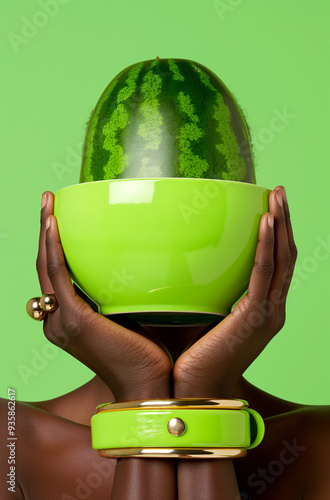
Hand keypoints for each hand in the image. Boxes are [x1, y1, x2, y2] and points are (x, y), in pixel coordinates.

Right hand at [36, 192, 171, 399]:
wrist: (149, 386)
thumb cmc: (145, 354)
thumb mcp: (129, 316)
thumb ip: (123, 292)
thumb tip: (144, 260)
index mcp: (69, 320)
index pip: (55, 276)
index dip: (51, 245)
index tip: (57, 217)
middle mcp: (57, 321)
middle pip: (44, 267)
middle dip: (43, 231)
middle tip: (48, 201)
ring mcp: (63, 321)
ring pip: (46, 268)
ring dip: (44, 232)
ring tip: (47, 203)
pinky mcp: (75, 320)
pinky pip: (59, 276)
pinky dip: (54, 249)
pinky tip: (55, 224)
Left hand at [173, 186, 297, 397]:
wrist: (192, 392)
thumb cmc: (190, 355)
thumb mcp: (196, 313)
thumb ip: (195, 287)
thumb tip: (167, 258)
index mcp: (260, 310)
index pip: (275, 264)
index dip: (277, 235)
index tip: (270, 207)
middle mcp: (271, 310)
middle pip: (284, 257)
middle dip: (285, 222)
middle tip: (278, 192)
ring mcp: (266, 314)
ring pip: (281, 261)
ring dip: (281, 226)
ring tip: (277, 198)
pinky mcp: (254, 318)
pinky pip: (264, 275)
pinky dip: (267, 247)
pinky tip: (266, 222)